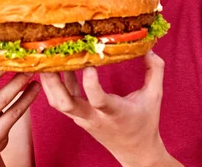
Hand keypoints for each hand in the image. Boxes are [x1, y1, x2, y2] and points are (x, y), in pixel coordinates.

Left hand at [40, 52, 175, 166]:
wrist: (136, 153)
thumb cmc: (146, 123)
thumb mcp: (155, 96)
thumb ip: (154, 70)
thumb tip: (149, 47)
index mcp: (113, 112)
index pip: (97, 100)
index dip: (91, 83)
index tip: (89, 64)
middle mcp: (94, 116)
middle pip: (65, 103)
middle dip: (53, 81)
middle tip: (49, 57)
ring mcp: (83, 118)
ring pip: (57, 102)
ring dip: (49, 81)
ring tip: (46, 56)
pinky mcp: (78, 116)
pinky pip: (62, 99)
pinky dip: (57, 82)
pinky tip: (60, 62)